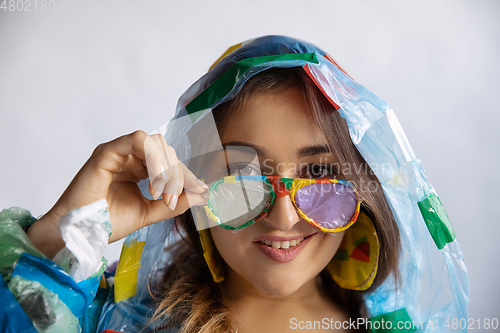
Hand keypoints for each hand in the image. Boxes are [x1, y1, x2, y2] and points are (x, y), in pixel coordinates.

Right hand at [28, 131, 206, 256]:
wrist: (80, 233)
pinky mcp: (107, 151)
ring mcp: (119, 152)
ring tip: (160, 193)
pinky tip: (153, 182)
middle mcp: (130, 157)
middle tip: (173, 199)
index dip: (187, 176)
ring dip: (166, 168)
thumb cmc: (107, 222)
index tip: (201, 191)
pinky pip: (138, 140)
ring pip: (156, 143)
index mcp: (139, 169)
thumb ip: (173, 203)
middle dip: (177, 175)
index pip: (170, 163)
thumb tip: (202, 194)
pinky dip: (153, 159)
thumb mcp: (148, 212)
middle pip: (166, 151)